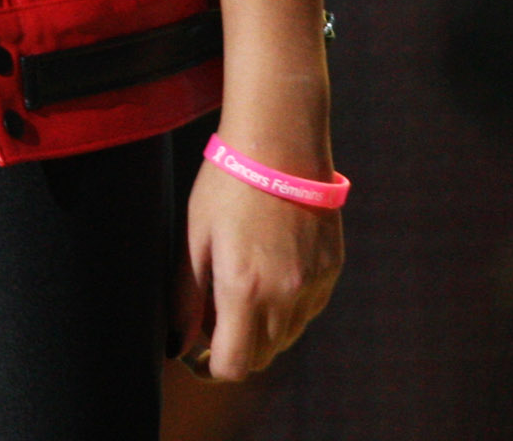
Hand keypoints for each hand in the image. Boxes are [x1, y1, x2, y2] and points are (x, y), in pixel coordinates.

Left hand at [176, 157, 341, 381]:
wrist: (279, 146)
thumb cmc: (225, 187)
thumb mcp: (193, 238)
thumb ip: (186, 297)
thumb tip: (180, 341)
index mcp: (244, 288)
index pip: (234, 364)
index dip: (211, 366)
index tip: (196, 353)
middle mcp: (286, 296)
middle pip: (261, 356)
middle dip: (234, 348)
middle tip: (211, 319)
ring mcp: (314, 285)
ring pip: (286, 337)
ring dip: (260, 330)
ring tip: (237, 288)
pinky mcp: (331, 272)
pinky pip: (307, 310)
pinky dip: (286, 308)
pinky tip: (267, 273)